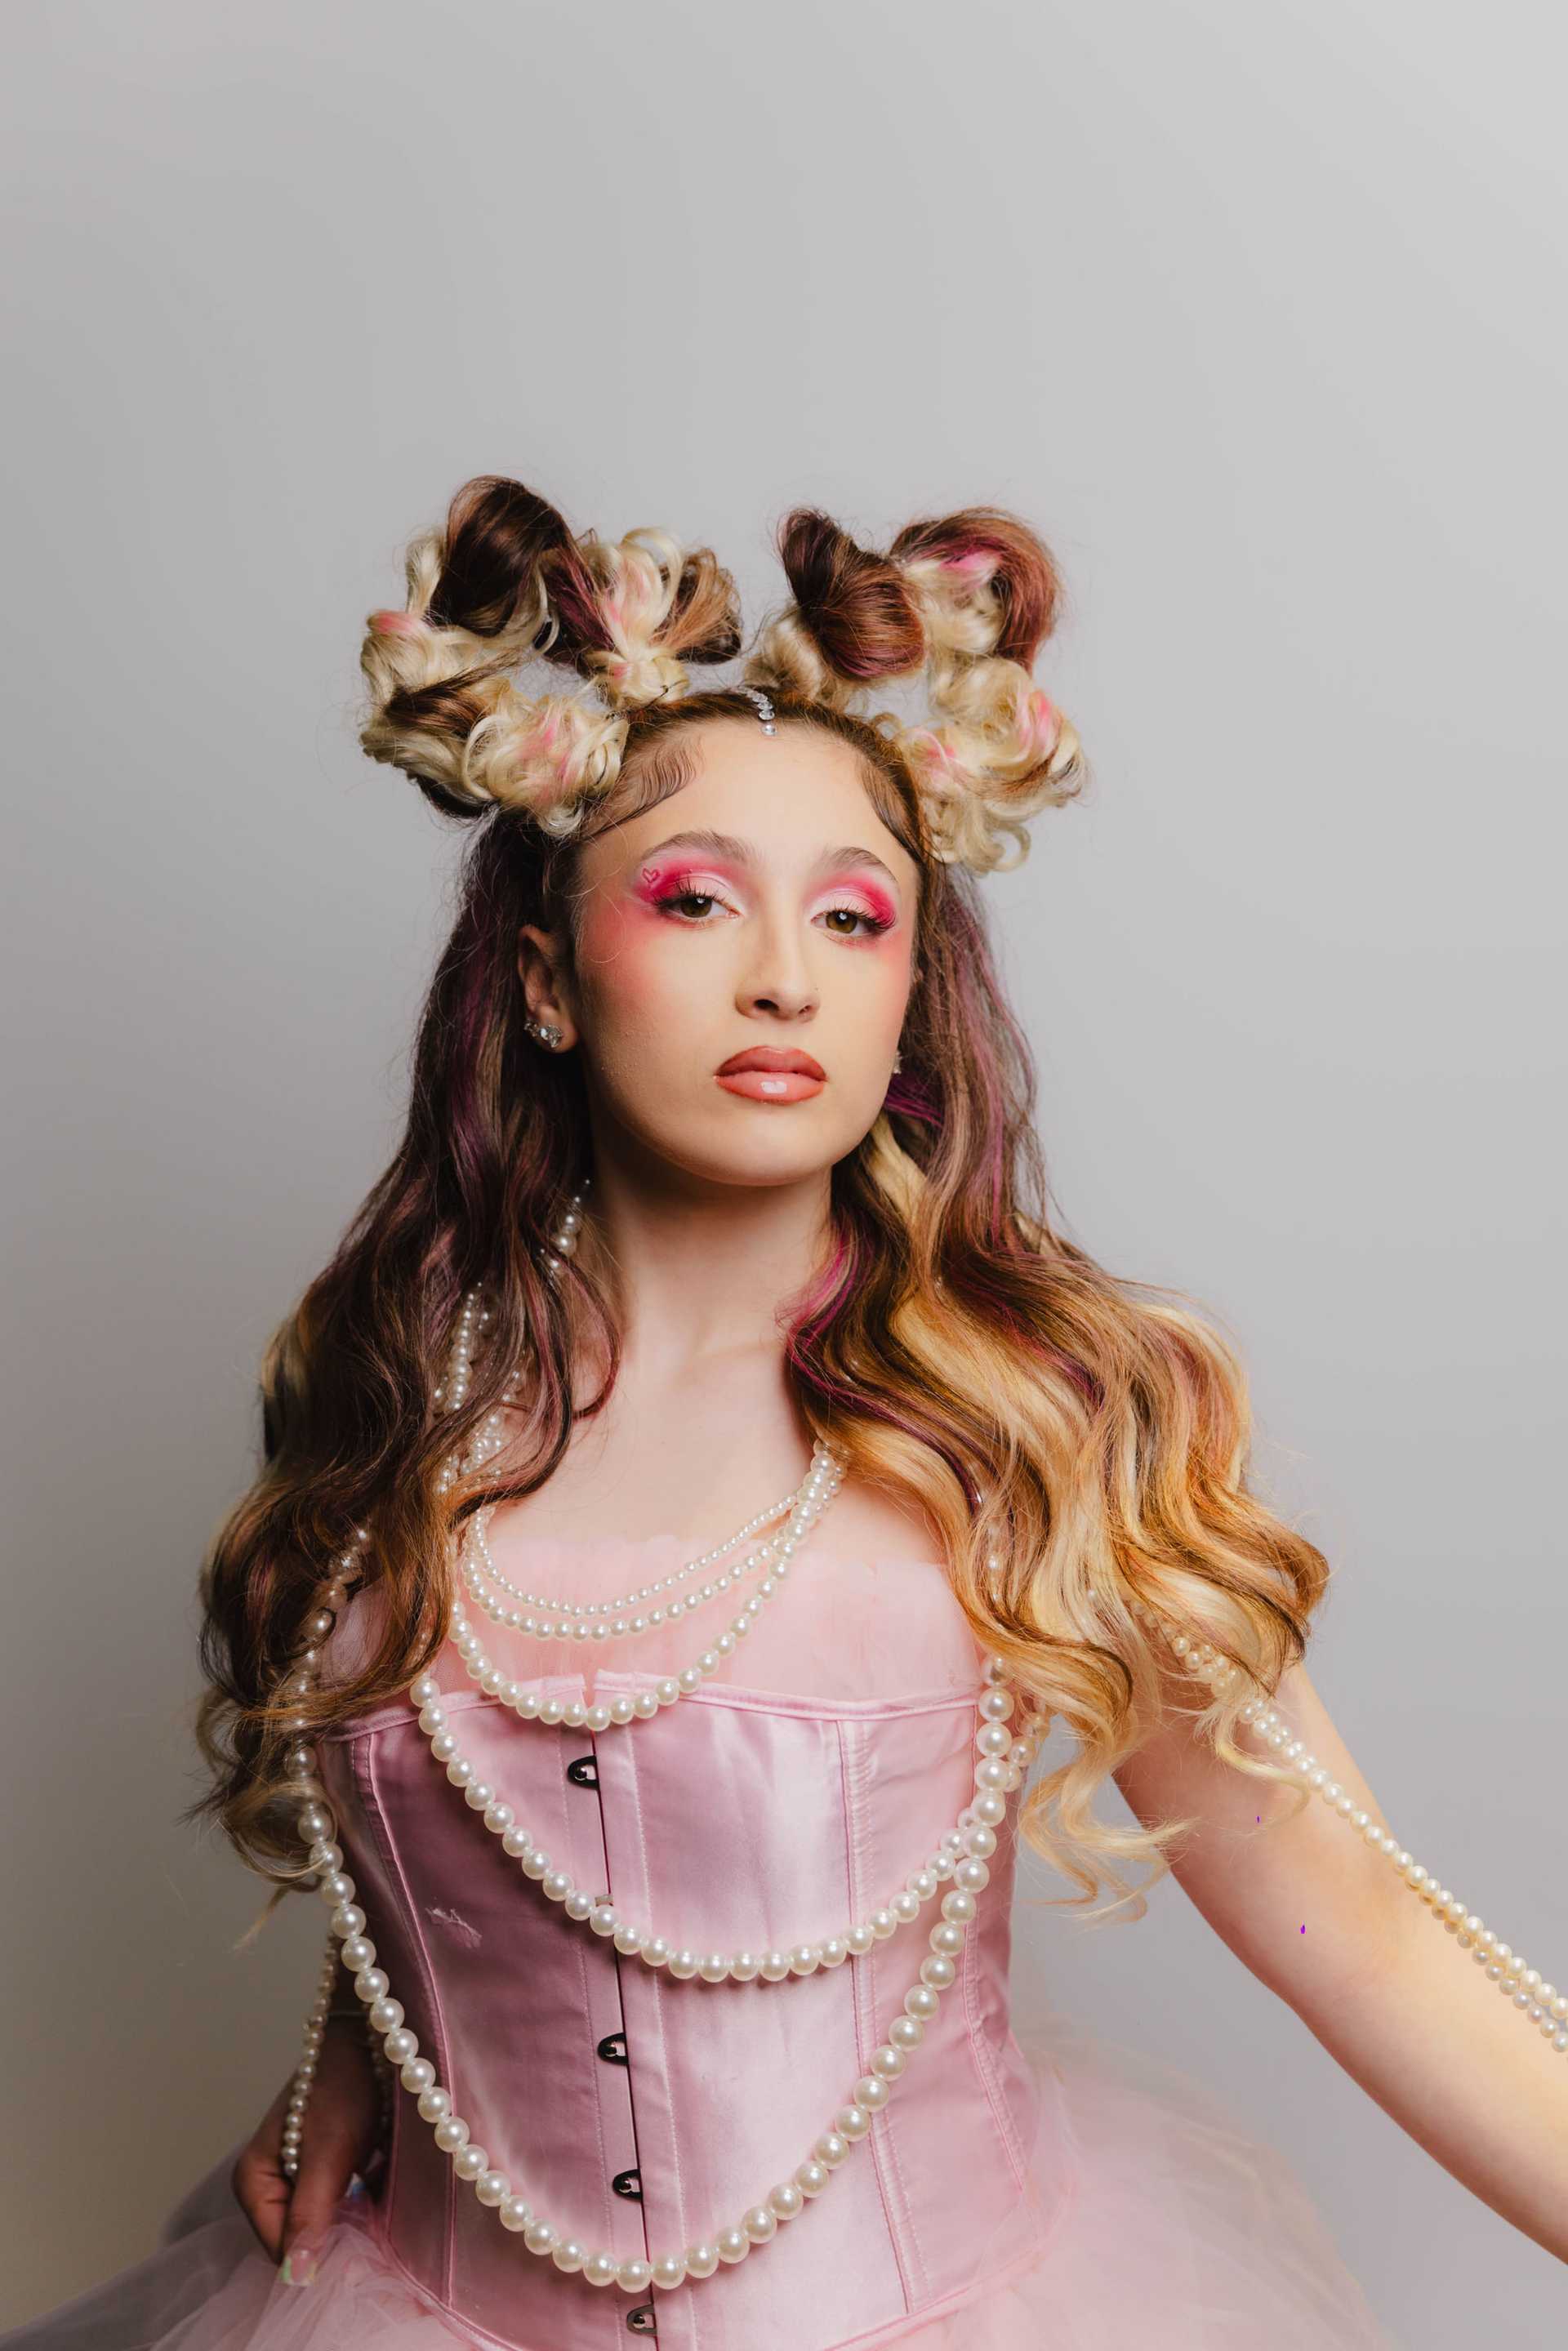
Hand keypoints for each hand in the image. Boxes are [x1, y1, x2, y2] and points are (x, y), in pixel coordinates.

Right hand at [230, 2016, 383, 2264]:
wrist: (373, 2038)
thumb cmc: (344, 2087)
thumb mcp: (327, 2153)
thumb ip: (309, 2213)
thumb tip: (296, 2276)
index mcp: (253, 2181)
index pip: (279, 2249)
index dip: (314, 2255)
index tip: (354, 2250)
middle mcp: (271, 2183)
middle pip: (301, 2239)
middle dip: (336, 2239)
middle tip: (372, 2225)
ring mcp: (299, 2176)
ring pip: (325, 2226)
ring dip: (354, 2223)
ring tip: (380, 2204)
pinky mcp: (329, 2170)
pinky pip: (344, 2208)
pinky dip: (365, 2207)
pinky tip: (384, 2193)